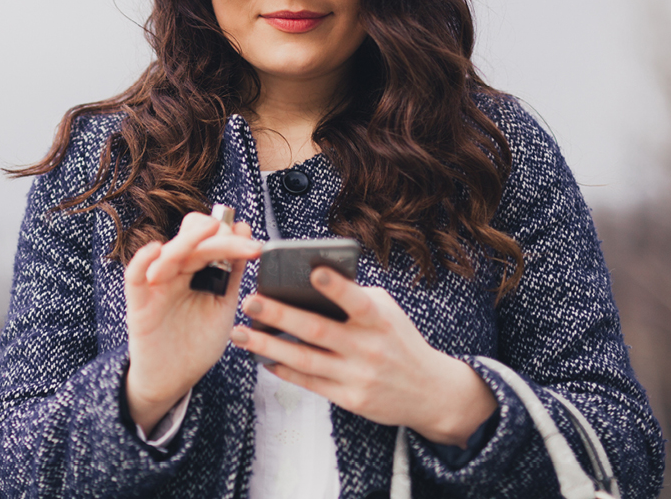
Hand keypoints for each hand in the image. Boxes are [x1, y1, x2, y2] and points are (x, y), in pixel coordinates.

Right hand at [125, 212, 260, 433]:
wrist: (175, 378)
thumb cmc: (198, 341)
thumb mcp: (223, 304)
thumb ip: (232, 271)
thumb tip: (243, 230)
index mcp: (196, 270)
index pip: (209, 241)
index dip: (231, 237)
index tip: (254, 245)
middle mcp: (175, 272)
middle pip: (192, 243)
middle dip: (219, 237)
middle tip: (244, 240)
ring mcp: (156, 286)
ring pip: (167, 253)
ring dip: (189, 240)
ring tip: (212, 228)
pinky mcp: (139, 305)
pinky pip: (134, 277)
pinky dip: (142, 260)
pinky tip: (156, 250)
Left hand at [230, 267, 496, 446]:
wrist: (430, 391)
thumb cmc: (398, 339)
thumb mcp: (386, 311)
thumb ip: (354, 296)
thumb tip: (308, 279)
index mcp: (379, 320)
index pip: (356, 300)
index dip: (336, 287)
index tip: (314, 270)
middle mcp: (368, 348)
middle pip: (317, 331)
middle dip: (280, 315)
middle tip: (250, 301)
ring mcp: (357, 376)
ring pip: (304, 360)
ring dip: (267, 346)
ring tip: (240, 333)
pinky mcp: (350, 399)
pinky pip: (309, 382)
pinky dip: (283, 369)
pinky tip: (262, 357)